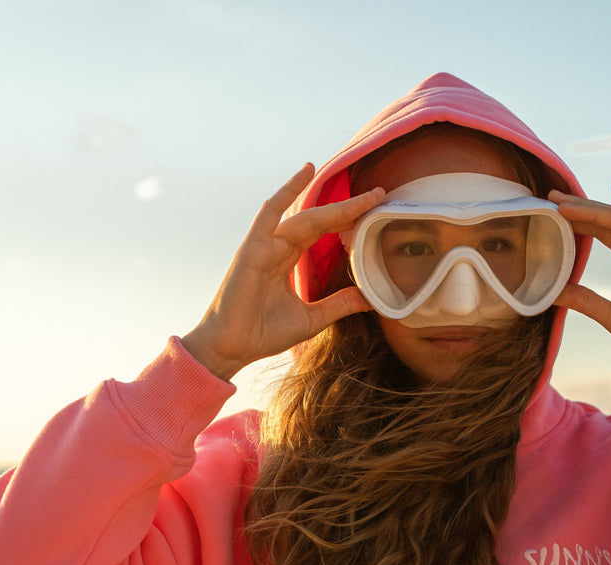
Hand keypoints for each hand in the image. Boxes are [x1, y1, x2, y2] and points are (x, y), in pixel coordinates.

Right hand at [182, 164, 384, 379]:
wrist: (232, 347)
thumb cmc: (264, 333)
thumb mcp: (312, 318)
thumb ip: (339, 305)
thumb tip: (370, 300)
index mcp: (288, 261)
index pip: (323, 233)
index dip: (348, 221)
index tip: (375, 211)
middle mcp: (278, 248)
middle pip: (319, 221)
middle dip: (349, 209)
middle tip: (379, 195)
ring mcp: (265, 245)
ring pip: (305, 217)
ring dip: (335, 206)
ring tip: (363, 195)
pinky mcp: (252, 248)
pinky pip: (270, 213)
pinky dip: (287, 191)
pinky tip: (306, 170)